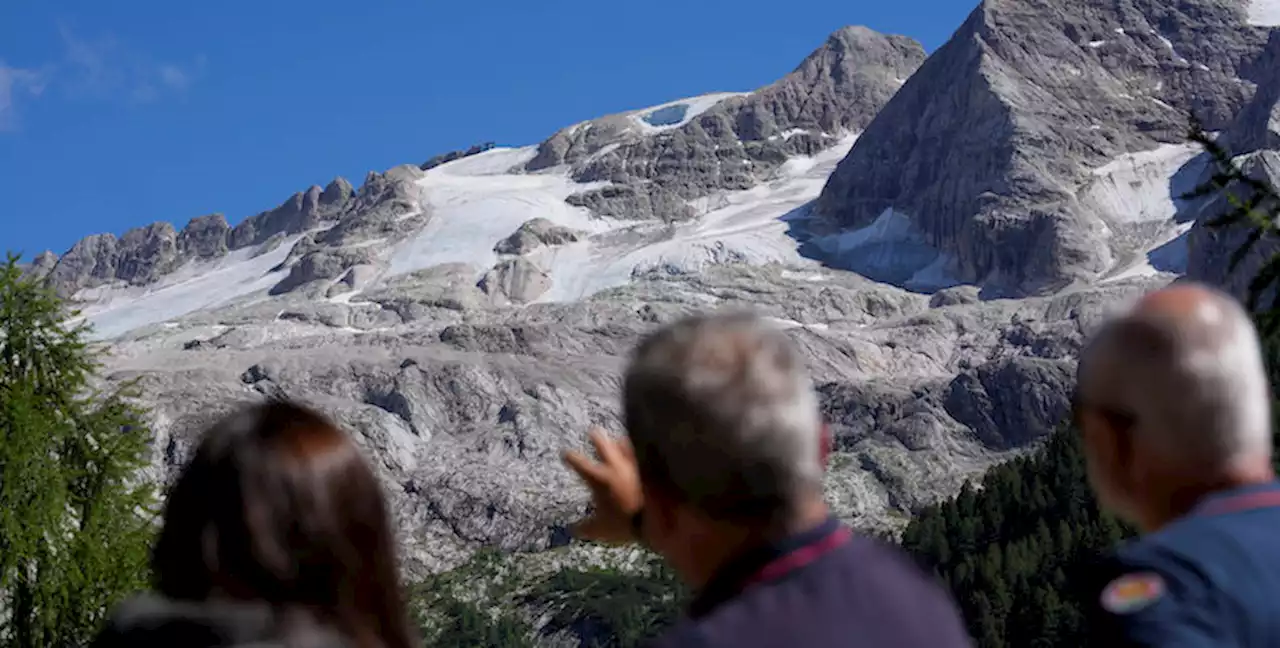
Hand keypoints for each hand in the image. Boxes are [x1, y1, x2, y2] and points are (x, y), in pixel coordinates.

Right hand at [561, 427, 643, 544]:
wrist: (659, 516)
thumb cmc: (625, 522)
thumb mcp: (601, 530)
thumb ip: (585, 528)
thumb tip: (572, 529)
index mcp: (598, 477)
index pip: (579, 463)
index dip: (570, 457)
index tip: (565, 453)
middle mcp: (615, 465)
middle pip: (603, 444)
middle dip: (596, 437)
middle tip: (593, 431)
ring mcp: (635, 463)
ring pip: (625, 444)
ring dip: (620, 442)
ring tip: (620, 439)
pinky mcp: (654, 465)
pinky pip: (646, 452)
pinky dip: (643, 451)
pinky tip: (646, 451)